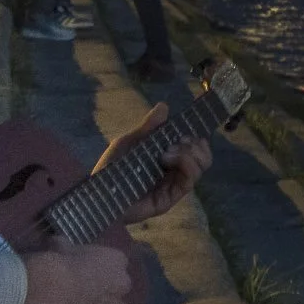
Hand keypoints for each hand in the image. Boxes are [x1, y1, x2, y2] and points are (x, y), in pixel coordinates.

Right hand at [21, 242, 133, 303]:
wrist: (54, 287)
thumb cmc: (59, 261)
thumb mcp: (61, 246)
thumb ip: (65, 245)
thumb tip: (57, 240)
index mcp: (116, 259)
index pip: (119, 262)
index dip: (107, 268)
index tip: (93, 271)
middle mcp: (122, 282)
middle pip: (124, 286)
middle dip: (113, 290)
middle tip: (95, 293)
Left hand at [98, 100, 210, 225]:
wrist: (100, 194)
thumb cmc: (111, 168)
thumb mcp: (129, 142)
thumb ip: (148, 127)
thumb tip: (164, 106)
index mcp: (168, 157)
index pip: (195, 147)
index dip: (196, 137)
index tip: (186, 131)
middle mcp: (175, 170)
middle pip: (204, 156)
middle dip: (195, 144)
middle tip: (177, 142)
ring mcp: (174, 184)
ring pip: (201, 165)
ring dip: (189, 153)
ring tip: (167, 153)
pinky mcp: (172, 196)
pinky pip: (190, 180)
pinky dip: (185, 164)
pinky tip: (168, 159)